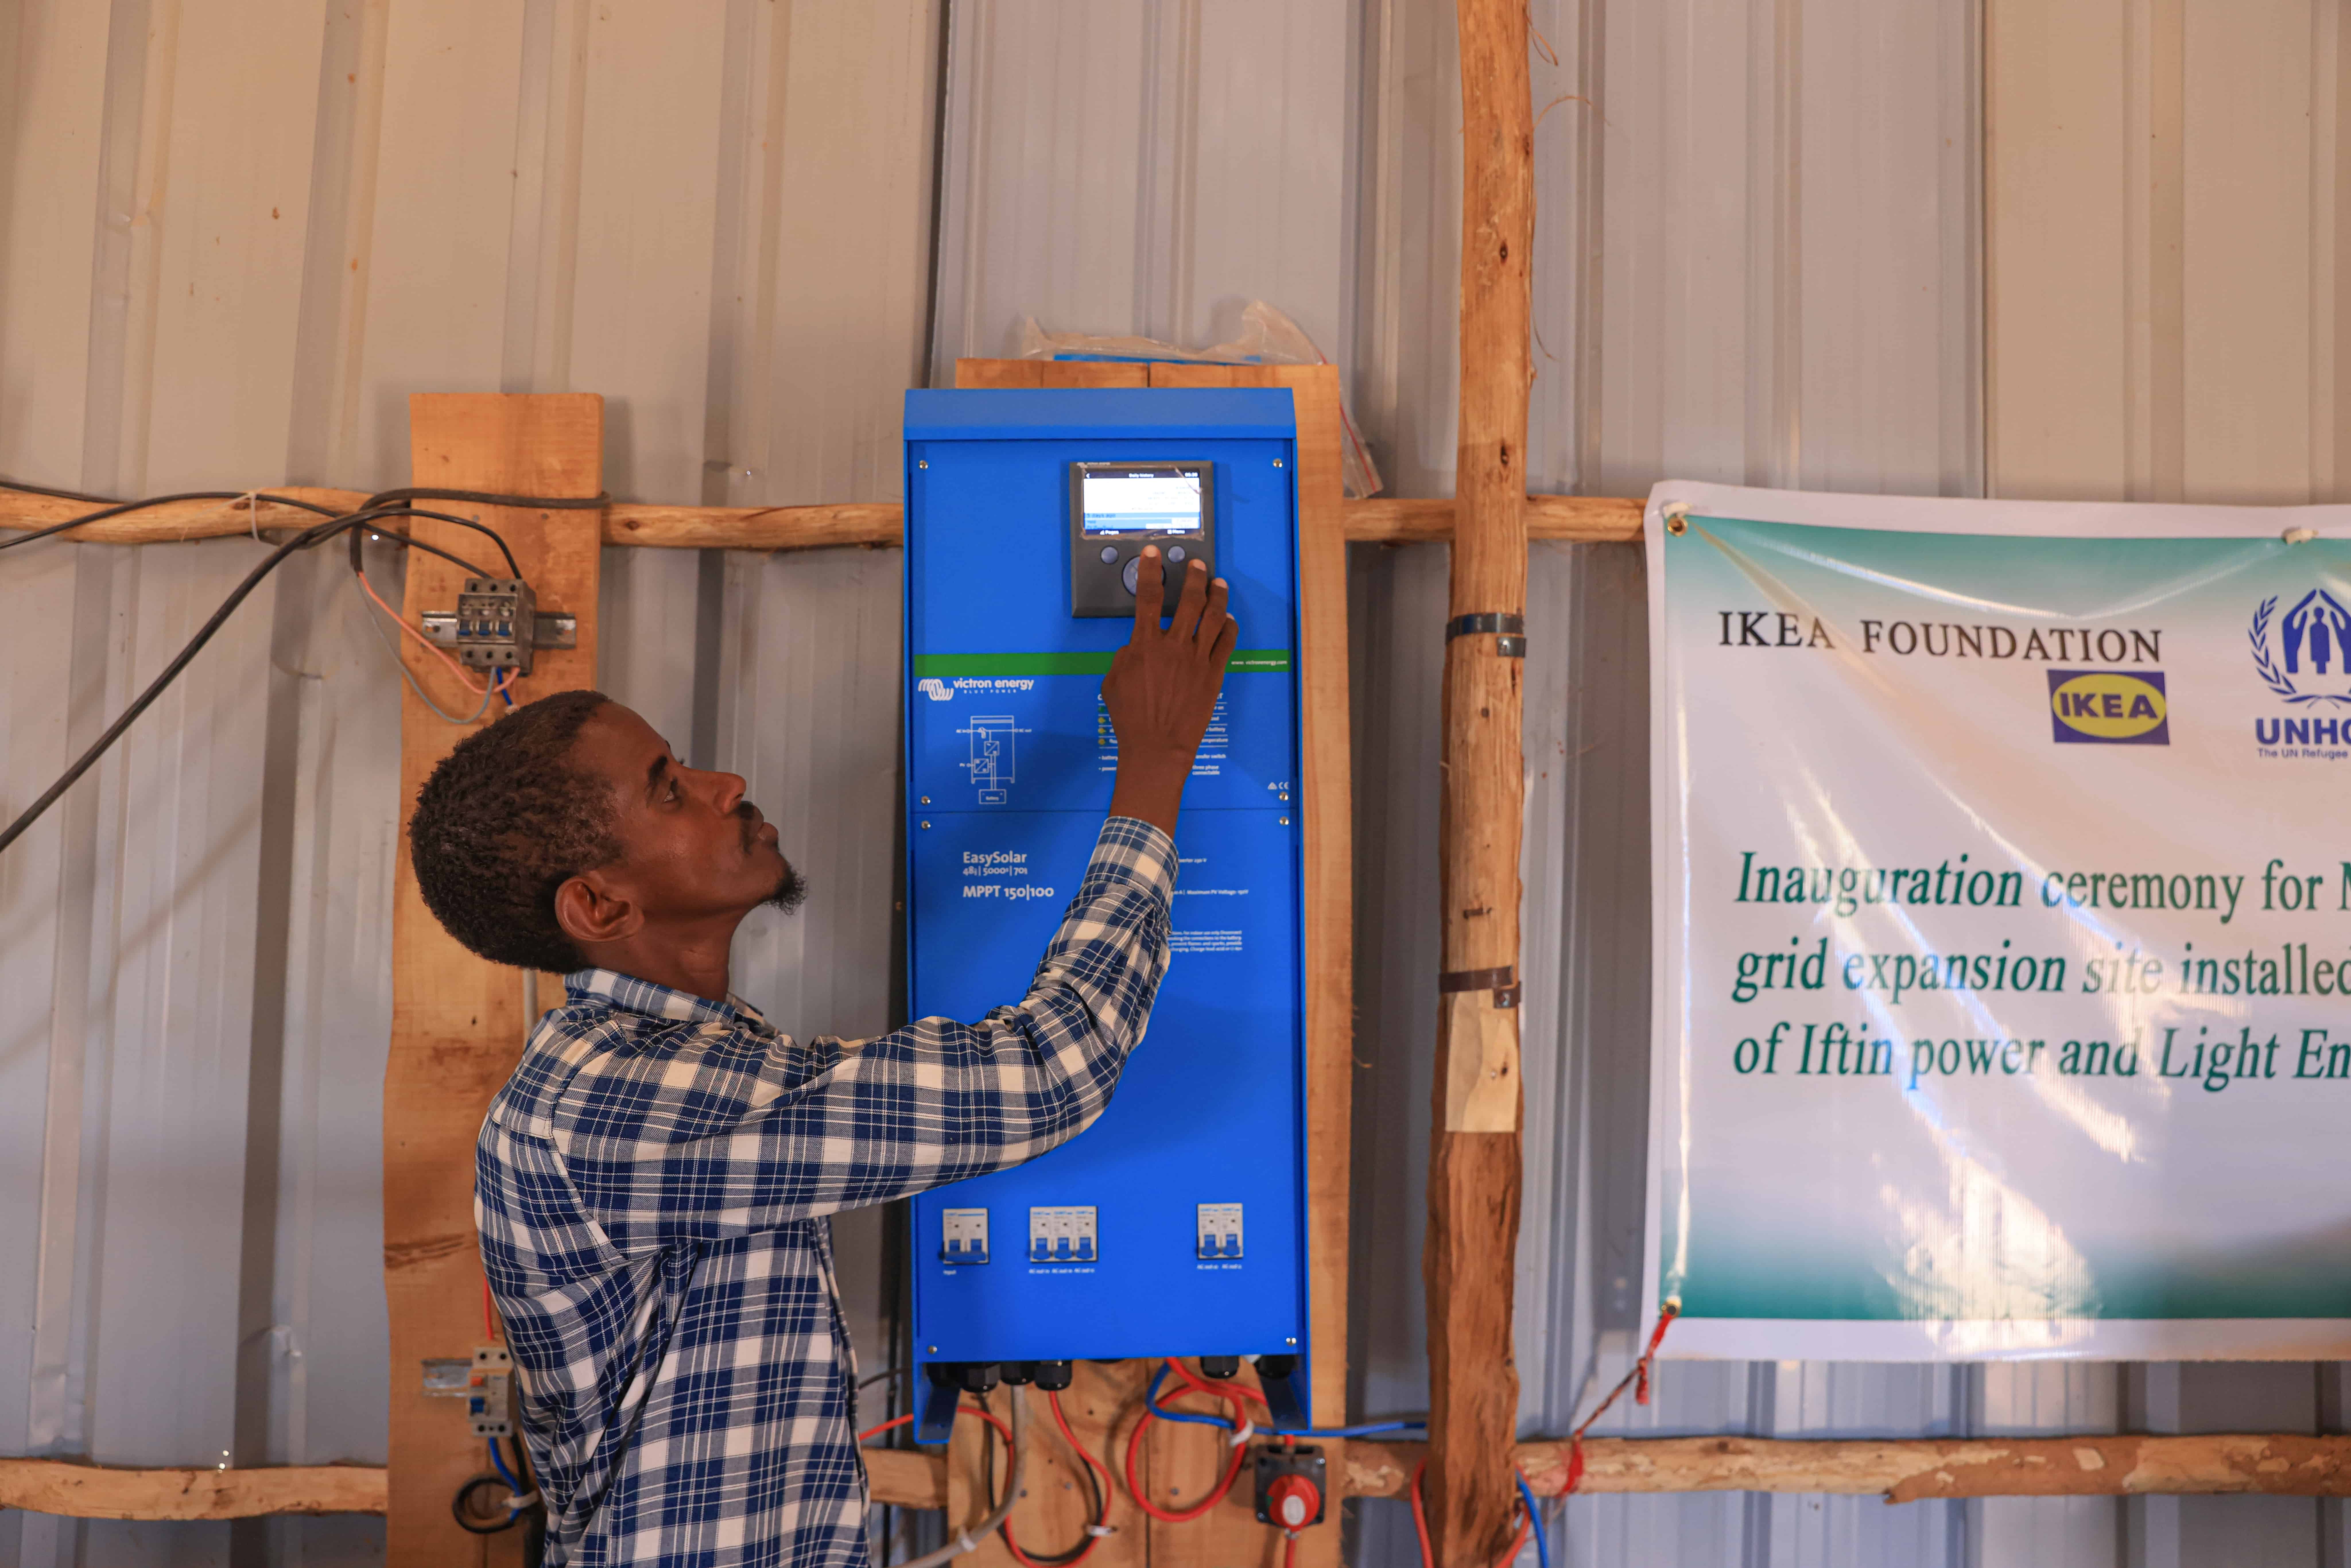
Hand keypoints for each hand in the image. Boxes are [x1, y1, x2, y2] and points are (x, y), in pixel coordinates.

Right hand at [1102, 547, 1235, 834]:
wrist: (1156, 748)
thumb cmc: (1130, 719)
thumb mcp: (1113, 681)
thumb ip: (1126, 655)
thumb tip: (1138, 644)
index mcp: (1144, 645)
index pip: (1147, 597)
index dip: (1150, 571)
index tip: (1153, 554)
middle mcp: (1173, 646)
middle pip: (1188, 600)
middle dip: (1193, 576)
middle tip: (1197, 565)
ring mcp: (1197, 660)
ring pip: (1213, 616)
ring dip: (1217, 595)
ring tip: (1218, 582)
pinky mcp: (1213, 674)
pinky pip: (1227, 642)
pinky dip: (1229, 626)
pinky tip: (1229, 619)